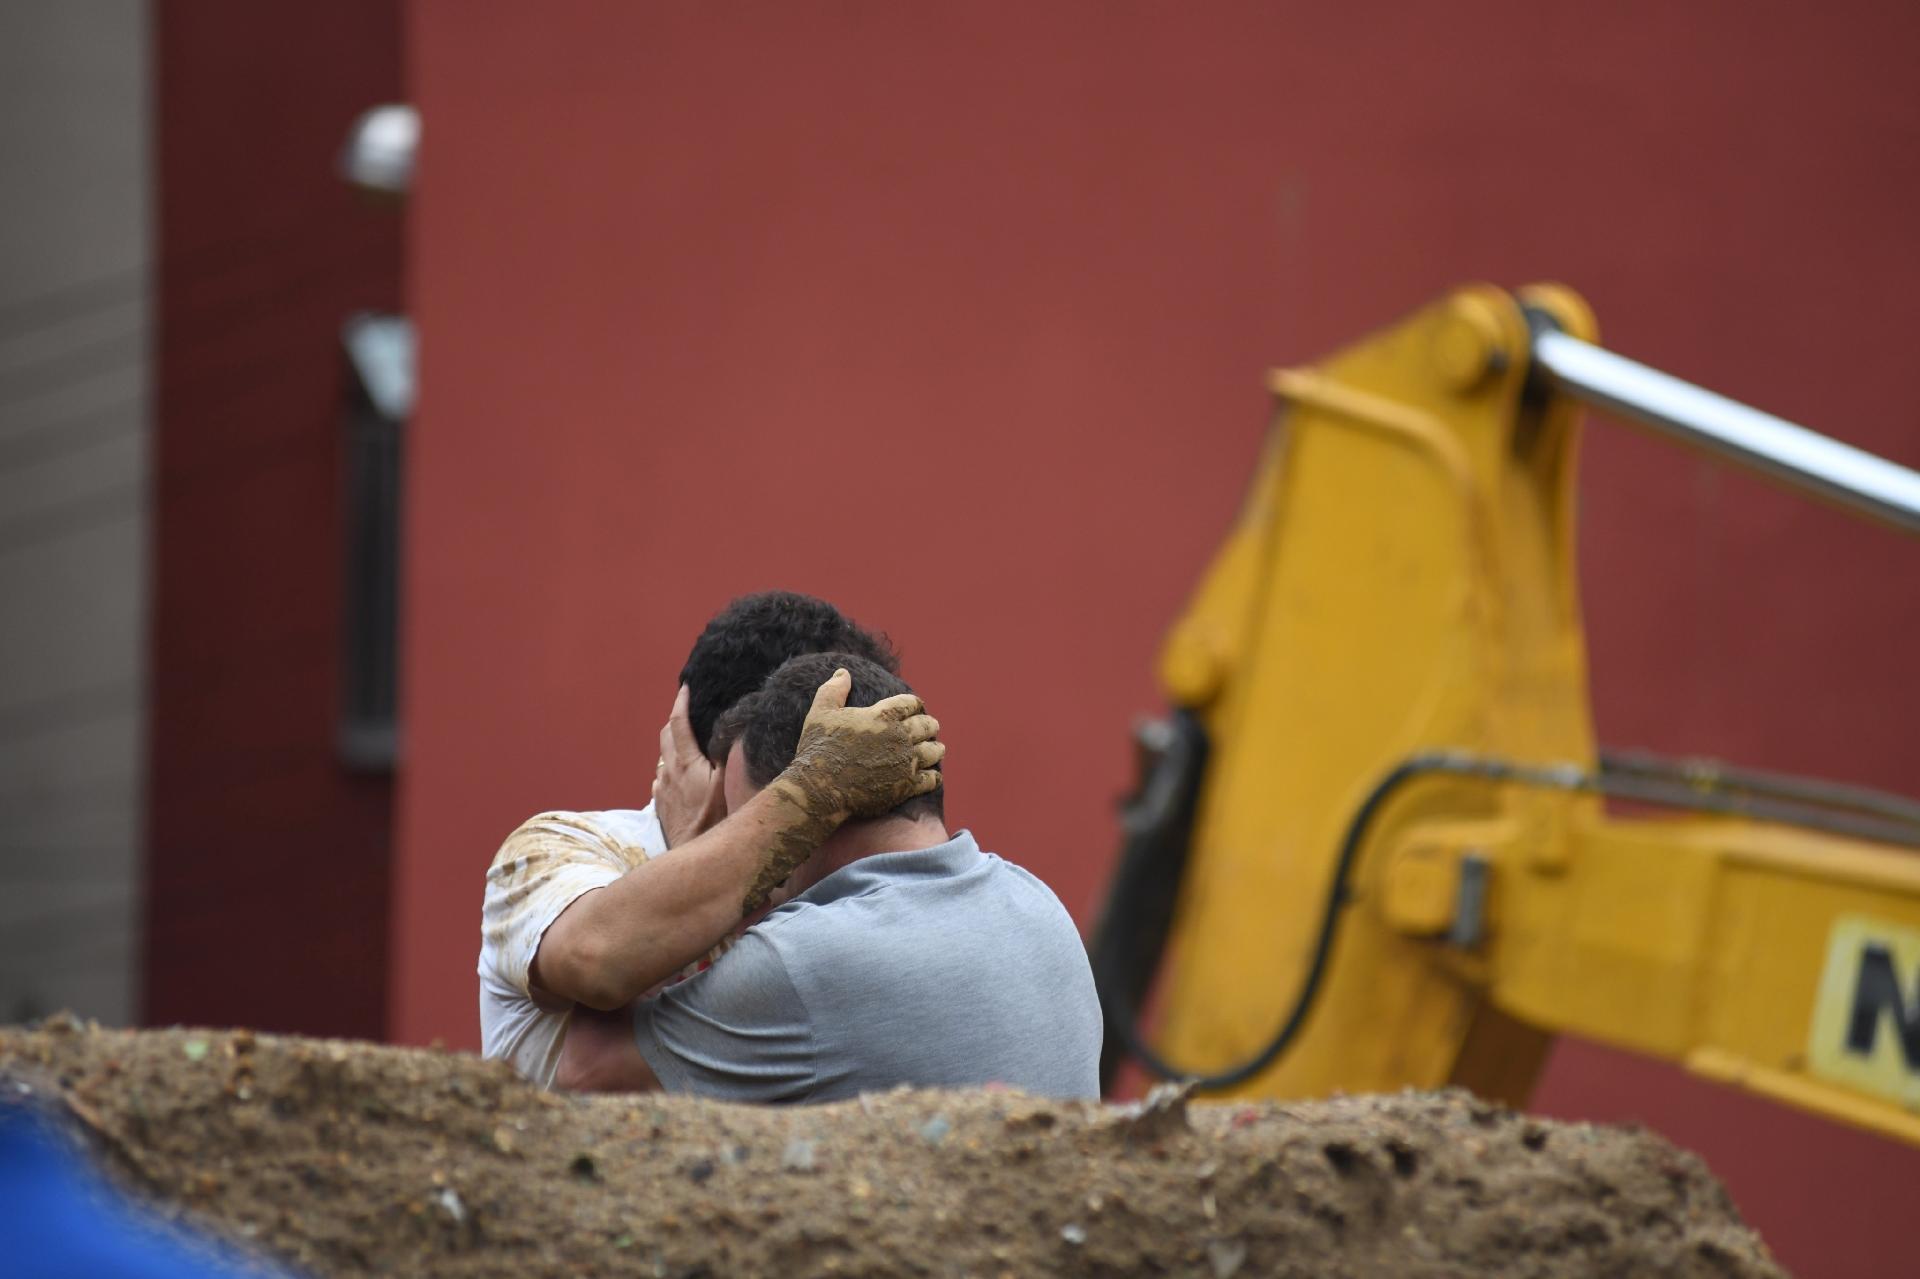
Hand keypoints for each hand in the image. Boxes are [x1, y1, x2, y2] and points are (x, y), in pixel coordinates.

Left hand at [652, 685, 727, 847]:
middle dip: (675, 720)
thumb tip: (726, 732)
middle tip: (687, 713)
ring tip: (687, 744)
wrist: (694, 850)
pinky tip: (680, 775)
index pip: (678, 722)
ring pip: (662, 756)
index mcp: (686, 761)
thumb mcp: (727, 782)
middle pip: (665, 735)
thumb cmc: (716, 817)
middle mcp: (669, 770)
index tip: (686, 689)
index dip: (680, 702)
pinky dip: (669, 768)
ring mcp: (661, 787)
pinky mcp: (659, 802)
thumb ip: (724, 755)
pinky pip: (661, 777)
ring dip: (672, 745)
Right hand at [740, 668, 943, 911]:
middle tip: (932, 726)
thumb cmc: (819, 748)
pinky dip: (934, 776)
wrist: (820, 788)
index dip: (915, 703)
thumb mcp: (821, 712)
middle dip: (930, 724)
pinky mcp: (906, 786)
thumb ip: (834, 690)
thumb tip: (843, 672)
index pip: (910, 703)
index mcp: (883, 715)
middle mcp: (899, 737)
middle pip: (927, 725)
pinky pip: (930, 779)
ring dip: (936, 748)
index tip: (916, 706)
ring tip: (938, 748)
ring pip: (933, 751)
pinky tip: (934, 775)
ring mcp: (905, 763)